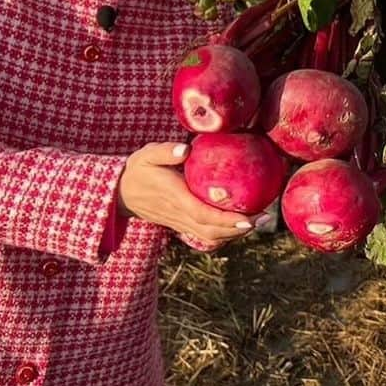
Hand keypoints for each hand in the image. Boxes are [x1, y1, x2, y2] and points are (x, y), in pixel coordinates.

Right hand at [117, 142, 268, 249]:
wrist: (121, 193)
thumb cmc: (138, 169)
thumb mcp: (146, 155)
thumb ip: (165, 151)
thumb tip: (185, 148)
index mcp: (174, 197)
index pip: (203, 214)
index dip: (226, 220)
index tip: (249, 219)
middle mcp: (179, 214)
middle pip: (211, 230)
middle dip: (239, 228)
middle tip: (265, 218)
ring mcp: (180, 223)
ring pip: (209, 237)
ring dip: (234, 234)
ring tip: (258, 221)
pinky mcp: (181, 225)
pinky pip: (204, 236)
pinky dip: (223, 236)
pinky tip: (239, 226)